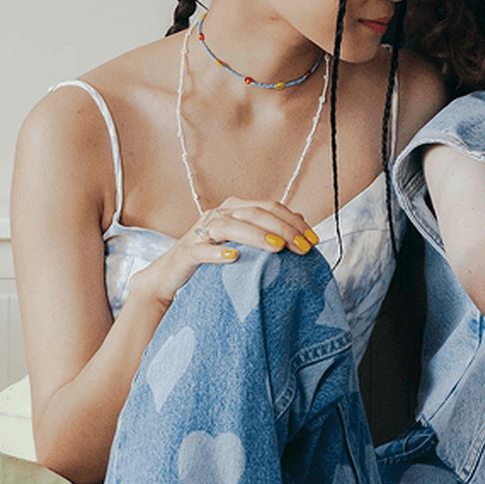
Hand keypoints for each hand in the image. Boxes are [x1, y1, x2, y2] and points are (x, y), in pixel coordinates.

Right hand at [127, 197, 317, 310]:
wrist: (170, 276)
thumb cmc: (213, 258)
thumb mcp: (244, 243)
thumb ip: (268, 230)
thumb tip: (301, 221)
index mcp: (235, 208)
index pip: (271, 207)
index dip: (294, 221)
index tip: (314, 240)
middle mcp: (219, 213)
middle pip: (255, 213)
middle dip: (283, 229)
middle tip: (303, 247)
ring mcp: (200, 231)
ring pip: (230, 225)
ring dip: (256, 236)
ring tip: (278, 249)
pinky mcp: (186, 252)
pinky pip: (201, 249)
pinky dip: (218, 252)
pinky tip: (234, 258)